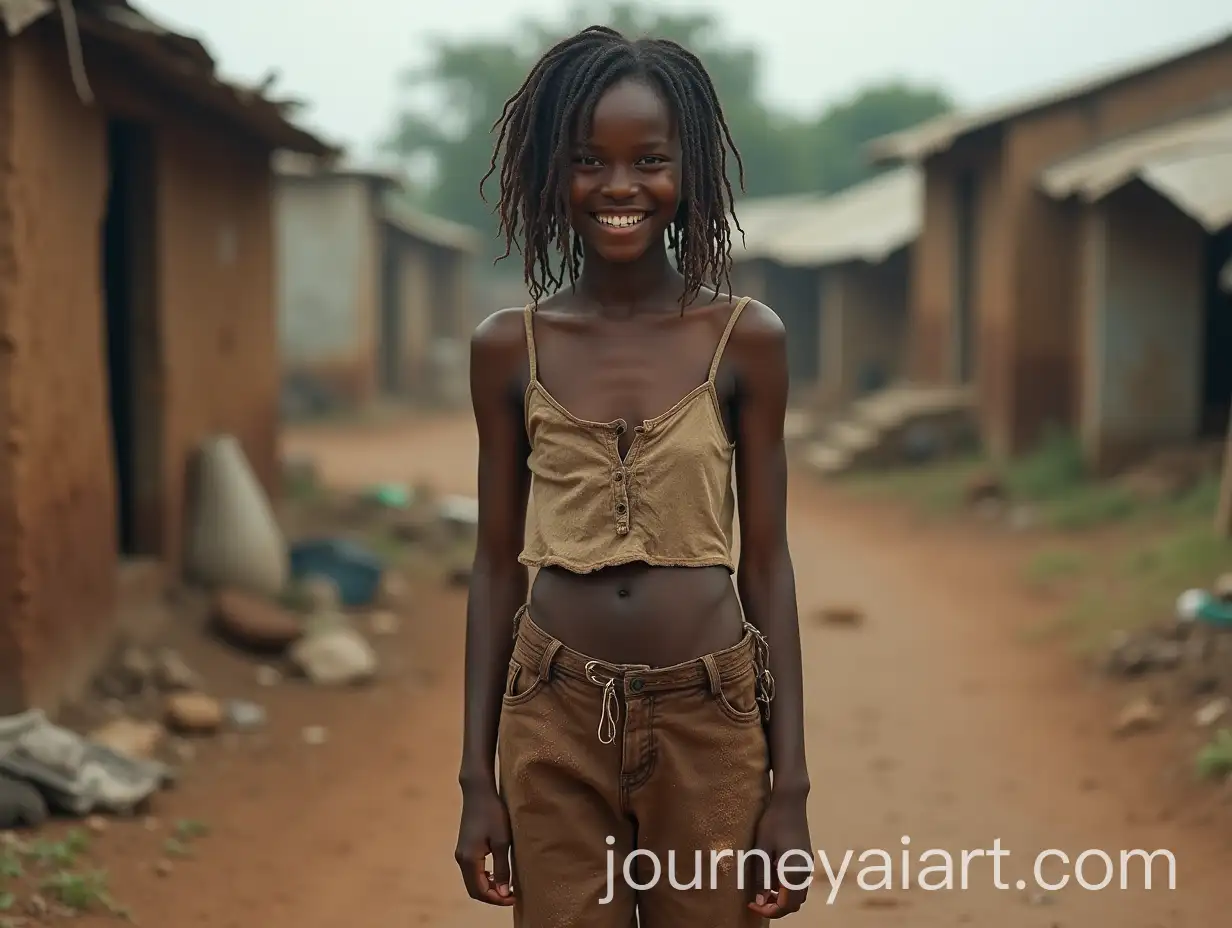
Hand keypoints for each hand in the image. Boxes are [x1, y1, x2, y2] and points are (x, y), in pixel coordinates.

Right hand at [455, 785, 515, 905]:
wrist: (478, 791)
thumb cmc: (493, 813)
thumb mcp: (502, 841)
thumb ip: (503, 868)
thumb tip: (504, 892)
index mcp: (470, 860)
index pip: (481, 891)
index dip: (497, 899)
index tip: (514, 897)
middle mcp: (461, 859)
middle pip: (474, 889)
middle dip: (492, 896)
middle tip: (511, 894)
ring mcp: (461, 853)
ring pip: (472, 880)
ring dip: (488, 887)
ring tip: (507, 884)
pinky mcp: (464, 847)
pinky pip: (472, 870)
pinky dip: (484, 877)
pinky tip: (497, 872)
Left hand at [746, 791, 811, 918]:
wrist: (790, 801)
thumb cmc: (772, 822)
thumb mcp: (761, 849)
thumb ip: (761, 877)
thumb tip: (760, 901)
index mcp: (794, 871)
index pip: (785, 905)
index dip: (768, 910)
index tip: (752, 904)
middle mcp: (804, 871)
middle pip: (794, 904)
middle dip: (776, 907)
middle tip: (756, 900)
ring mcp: (807, 864)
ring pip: (798, 894)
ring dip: (782, 898)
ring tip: (762, 888)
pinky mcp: (806, 858)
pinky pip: (799, 882)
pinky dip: (786, 887)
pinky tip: (771, 874)